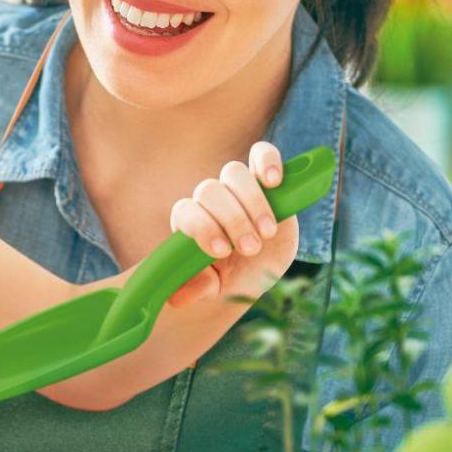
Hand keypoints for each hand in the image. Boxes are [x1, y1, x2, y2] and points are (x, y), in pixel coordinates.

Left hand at [165, 142, 299, 308]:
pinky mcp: (266, 179)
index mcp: (191, 221)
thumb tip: (176, 297)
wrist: (261, 269)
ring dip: (252, 202)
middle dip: (231, 220)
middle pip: (209, 191)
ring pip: (234, 173)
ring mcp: (237, 188)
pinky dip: (268, 161)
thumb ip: (198, 288)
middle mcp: (210, 201)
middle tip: (250, 249)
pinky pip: (262, 154)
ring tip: (267, 231)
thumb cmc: (231, 277)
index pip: (186, 210)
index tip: (221, 251)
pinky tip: (275, 181)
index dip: (202, 227)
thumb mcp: (216, 288)